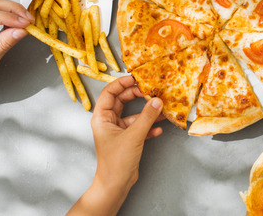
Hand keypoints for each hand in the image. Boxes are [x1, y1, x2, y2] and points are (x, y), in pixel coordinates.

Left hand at [68, 76, 163, 215]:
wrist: (116, 185)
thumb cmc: (116, 161)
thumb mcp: (133, 136)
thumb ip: (147, 117)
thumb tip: (157, 100)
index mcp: (101, 117)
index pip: (110, 92)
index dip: (122, 83)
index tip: (137, 78)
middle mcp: (108, 121)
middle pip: (122, 100)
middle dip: (137, 95)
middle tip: (151, 89)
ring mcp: (118, 130)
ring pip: (133, 114)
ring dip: (147, 112)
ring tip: (160, 107)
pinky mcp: (128, 139)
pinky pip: (139, 127)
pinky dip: (149, 126)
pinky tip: (159, 129)